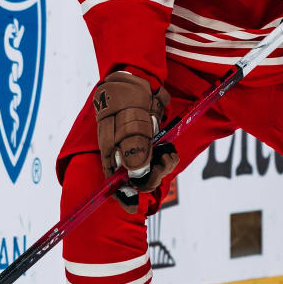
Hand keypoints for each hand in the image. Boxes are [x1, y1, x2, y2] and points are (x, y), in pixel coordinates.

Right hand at [93, 71, 177, 212]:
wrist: (139, 78)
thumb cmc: (127, 100)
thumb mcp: (130, 125)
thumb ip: (134, 149)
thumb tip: (137, 174)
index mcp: (112, 155)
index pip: (115, 183)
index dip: (124, 197)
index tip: (133, 206)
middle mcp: (125, 156)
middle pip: (137, 180)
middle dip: (153, 177)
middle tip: (163, 163)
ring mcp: (139, 150)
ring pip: (152, 172)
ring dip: (163, 168)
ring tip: (169, 156)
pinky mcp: (153, 144)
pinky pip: (161, 160)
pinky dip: (168, 159)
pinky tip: (170, 152)